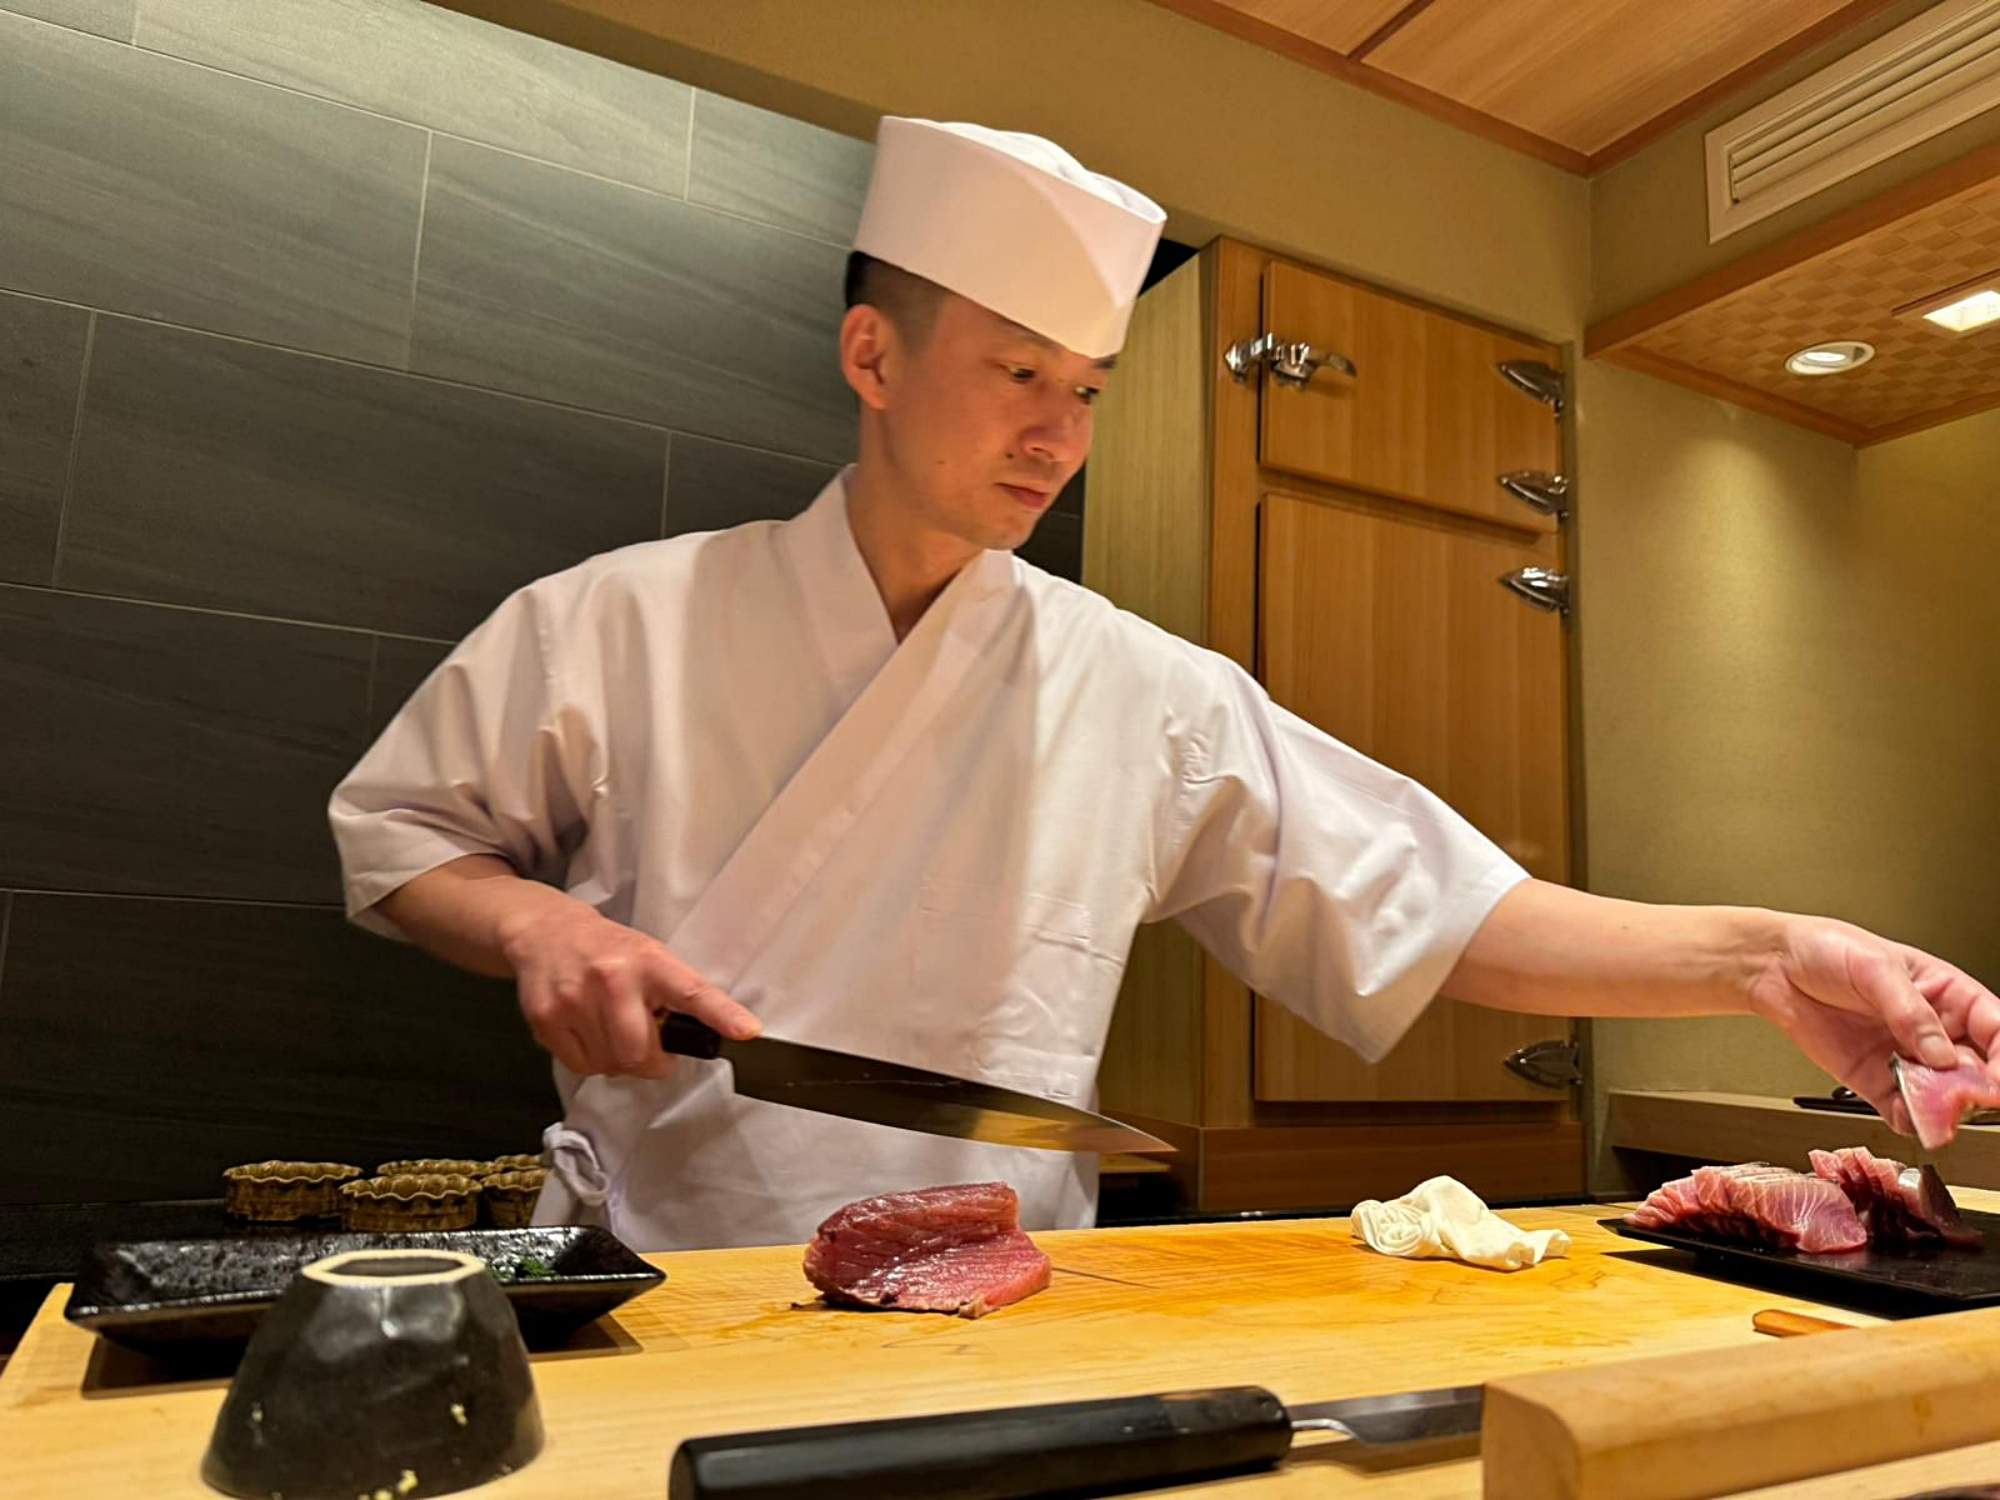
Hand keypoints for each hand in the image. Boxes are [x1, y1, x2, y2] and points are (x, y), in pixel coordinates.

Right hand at [497, 900, 760, 1078]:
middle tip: (652, 1050)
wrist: (545, 931)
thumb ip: (672, 994)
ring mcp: (574, 1000)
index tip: (747, 1031)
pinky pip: (580, 1066)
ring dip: (619, 1061)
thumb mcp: (648, 956)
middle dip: (652, 1062)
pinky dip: (592, 1061)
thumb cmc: (608, 949)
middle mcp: (612, 979)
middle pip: (640, 1053)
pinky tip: (590, 1032)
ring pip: (610, 1065)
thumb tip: (702, 1037)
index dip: (721, 1014)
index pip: (692, 991)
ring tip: (614, 1031)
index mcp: (648, 961)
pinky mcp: (545, 1019)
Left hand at [1745, 915, 1999, 1134]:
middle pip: (1975, 1070)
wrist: (1772, 966)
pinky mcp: (1874, 1079)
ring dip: (1943, 1110)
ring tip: (1932, 1112)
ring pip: (1942, 1097)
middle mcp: (1932, 1030)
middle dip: (1975, 1089)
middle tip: (1962, 1097)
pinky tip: (1906, 1118)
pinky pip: (1902, 1110)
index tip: (1997, 1079)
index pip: (1997, 1029)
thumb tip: (1941, 1053)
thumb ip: (1910, 1011)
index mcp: (1947, 994)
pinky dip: (1909, 1120)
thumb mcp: (1875, 968)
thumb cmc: (1826, 949)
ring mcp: (1905, 1058)